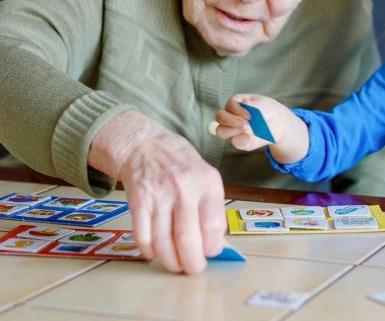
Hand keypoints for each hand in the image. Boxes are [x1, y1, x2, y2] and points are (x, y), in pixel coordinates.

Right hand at [89, 110, 225, 273]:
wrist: (146, 145)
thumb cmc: (180, 163)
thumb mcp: (205, 176)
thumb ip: (212, 208)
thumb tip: (217, 245)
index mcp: (206, 181)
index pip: (213, 225)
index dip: (213, 246)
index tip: (211, 253)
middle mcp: (183, 187)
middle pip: (188, 239)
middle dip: (192, 263)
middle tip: (193, 269)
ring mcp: (159, 194)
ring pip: (164, 243)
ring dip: (171, 262)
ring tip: (176, 265)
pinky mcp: (137, 201)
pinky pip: (143, 237)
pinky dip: (149, 252)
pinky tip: (155, 252)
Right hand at [214, 94, 291, 150]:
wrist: (278, 122)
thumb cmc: (267, 109)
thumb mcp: (263, 104)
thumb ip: (254, 104)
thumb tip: (245, 101)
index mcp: (235, 103)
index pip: (229, 105)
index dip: (238, 110)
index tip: (250, 115)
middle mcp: (231, 116)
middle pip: (219, 117)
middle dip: (230, 120)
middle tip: (246, 124)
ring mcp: (233, 129)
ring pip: (221, 131)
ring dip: (233, 131)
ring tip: (248, 130)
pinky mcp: (239, 141)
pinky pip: (234, 142)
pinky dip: (241, 140)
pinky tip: (250, 137)